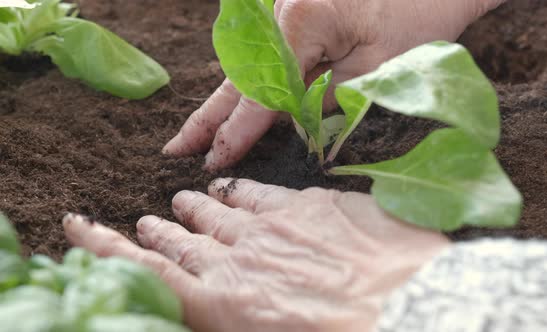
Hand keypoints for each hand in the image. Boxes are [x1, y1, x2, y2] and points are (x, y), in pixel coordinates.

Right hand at [64, 179, 448, 331]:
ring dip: (192, 210)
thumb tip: (225, 311)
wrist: (413, 300)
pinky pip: (256, 192)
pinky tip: (227, 187)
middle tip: (142, 223)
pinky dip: (235, 190)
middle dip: (155, 232)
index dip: (109, 247)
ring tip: (178, 204)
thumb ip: (238, 317)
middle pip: (180, 240)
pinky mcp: (304, 206)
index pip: (151, 269)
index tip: (83, 226)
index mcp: (226, 303)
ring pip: (214, 213)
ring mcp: (270, 227)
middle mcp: (238, 260)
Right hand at [163, 0, 505, 169]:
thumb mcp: (371, 69)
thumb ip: (323, 99)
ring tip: (197, 133)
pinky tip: (229, 104)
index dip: (236, 133)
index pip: (258, 94)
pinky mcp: (294, 10)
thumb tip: (288, 124)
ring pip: (245, 66)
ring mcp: (283, 7)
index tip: (212, 162)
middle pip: (237, 77)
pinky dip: (245, 83)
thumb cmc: (417, 16)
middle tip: (176, 148)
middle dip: (208, 118)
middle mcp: (280, 12)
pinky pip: (262, 54)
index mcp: (299, 23)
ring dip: (222, 102)